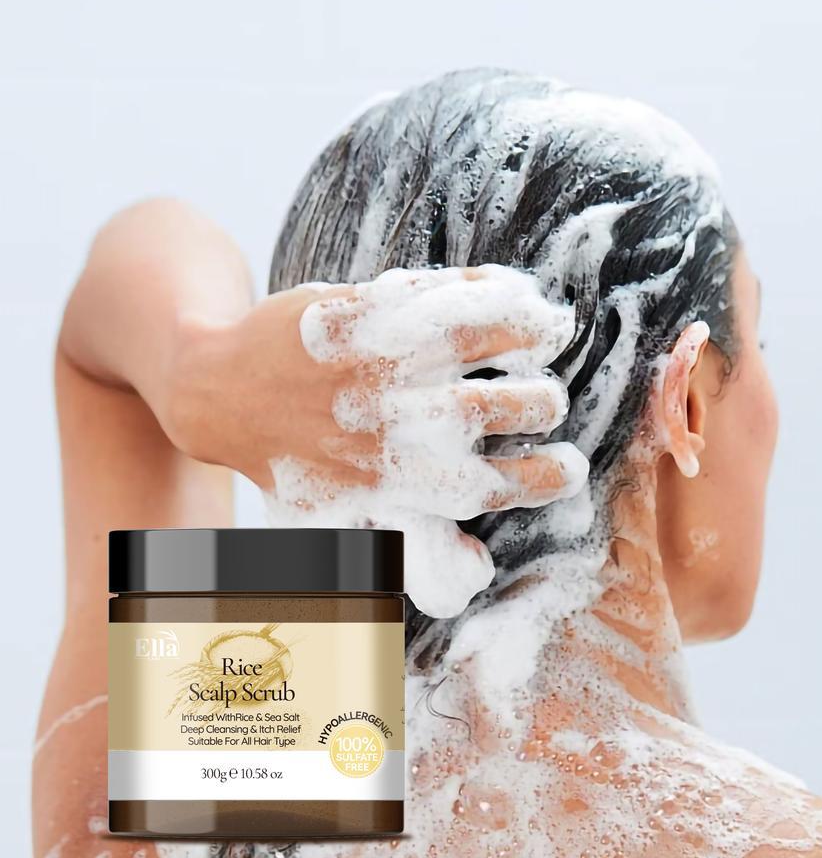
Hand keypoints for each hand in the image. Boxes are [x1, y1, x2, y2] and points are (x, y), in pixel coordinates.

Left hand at [173, 265, 588, 616]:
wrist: (217, 395)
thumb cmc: (293, 466)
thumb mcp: (343, 529)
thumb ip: (413, 551)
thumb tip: (479, 571)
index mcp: (393, 482)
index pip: (492, 486)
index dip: (544, 477)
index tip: (567, 467)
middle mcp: (388, 424)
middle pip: (493, 410)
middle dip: (538, 403)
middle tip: (547, 400)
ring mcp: (371, 362)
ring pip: (470, 338)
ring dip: (524, 331)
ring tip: (548, 329)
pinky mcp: (354, 312)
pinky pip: (431, 291)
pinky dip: (481, 286)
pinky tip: (509, 290)